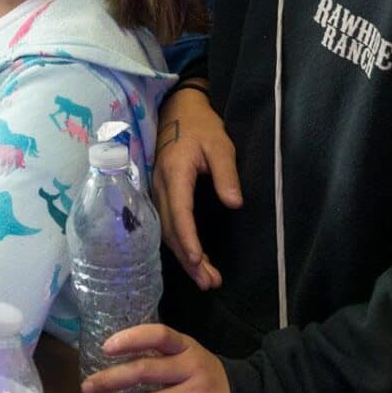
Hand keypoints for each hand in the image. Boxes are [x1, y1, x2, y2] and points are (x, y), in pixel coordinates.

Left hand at [84, 324, 236, 392]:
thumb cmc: (205, 375)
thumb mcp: (188, 356)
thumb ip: (159, 355)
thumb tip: (112, 356)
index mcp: (185, 346)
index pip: (157, 334)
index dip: (131, 338)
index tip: (104, 348)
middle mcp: (191, 366)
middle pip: (144, 371)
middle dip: (110, 380)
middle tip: (86, 389)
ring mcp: (198, 392)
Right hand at [153, 86, 241, 289]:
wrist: (179, 111)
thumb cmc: (202, 127)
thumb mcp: (220, 145)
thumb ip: (226, 174)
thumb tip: (234, 203)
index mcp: (174, 173)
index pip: (179, 212)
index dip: (187, 238)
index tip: (197, 260)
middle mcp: (160, 185)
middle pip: (170, 229)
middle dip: (188, 258)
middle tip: (209, 282)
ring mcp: (157, 191)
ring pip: (167, 230)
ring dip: (184, 256)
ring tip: (206, 278)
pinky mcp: (161, 194)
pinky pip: (167, 224)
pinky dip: (179, 244)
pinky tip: (193, 258)